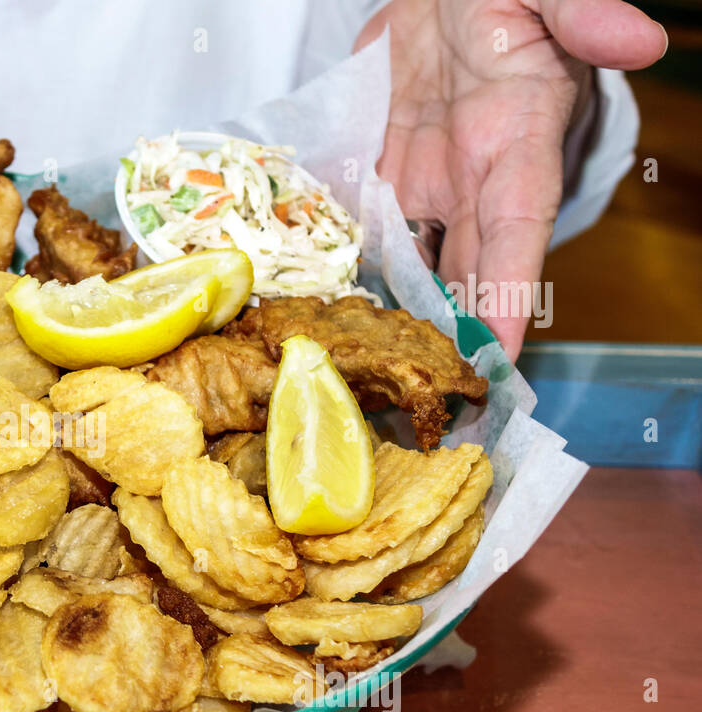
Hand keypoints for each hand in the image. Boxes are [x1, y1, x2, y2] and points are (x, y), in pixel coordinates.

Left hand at [357, 0, 666, 357]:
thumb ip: (583, 15)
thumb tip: (643, 38)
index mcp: (520, 145)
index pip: (516, 239)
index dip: (507, 301)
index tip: (497, 362)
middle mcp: (474, 180)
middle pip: (464, 275)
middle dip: (454, 340)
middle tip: (433, 403)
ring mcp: (427, 182)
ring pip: (417, 268)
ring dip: (404, 322)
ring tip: (382, 381)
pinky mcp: (386, 173)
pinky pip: (372, 235)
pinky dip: (359, 277)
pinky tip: (339, 318)